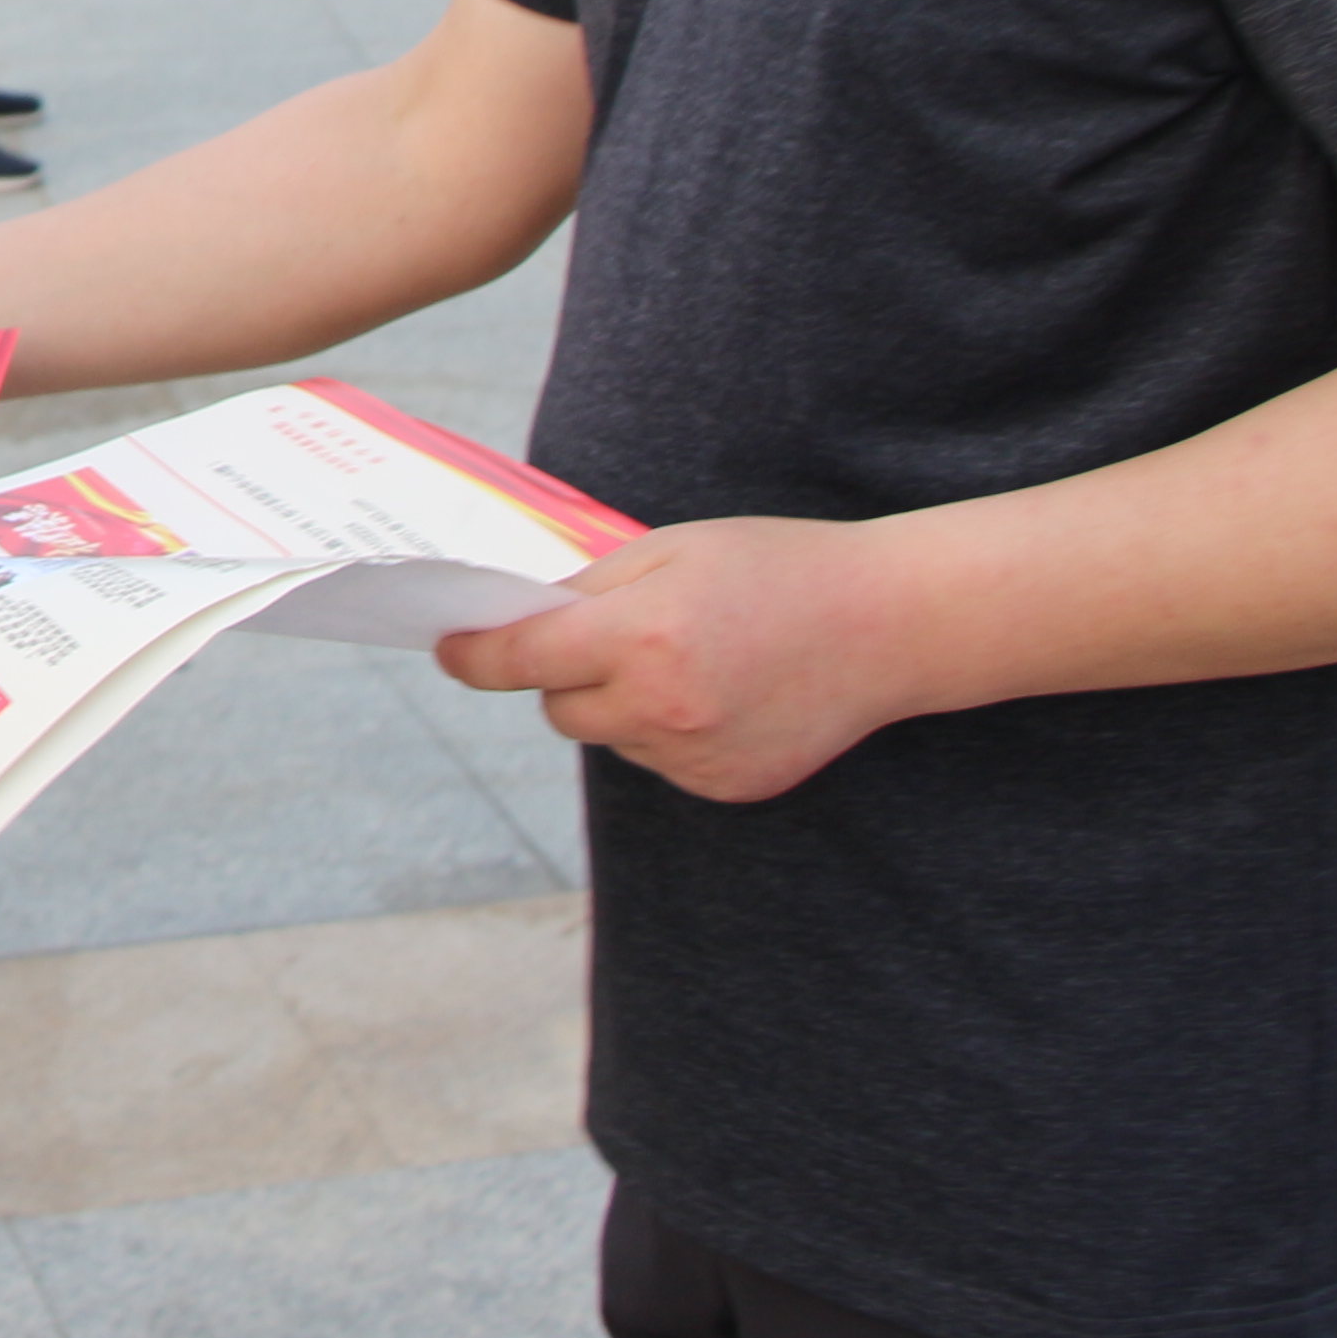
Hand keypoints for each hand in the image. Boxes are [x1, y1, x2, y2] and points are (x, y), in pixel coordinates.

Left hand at [428, 516, 930, 802]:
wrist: (888, 625)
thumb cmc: (777, 568)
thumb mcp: (673, 549)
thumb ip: (591, 588)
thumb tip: (521, 622)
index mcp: (642, 638)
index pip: (520, 661)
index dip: (472, 655)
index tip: (448, 648)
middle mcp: (663, 708)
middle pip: (559, 708)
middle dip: (566, 673)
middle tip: (615, 635)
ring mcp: (697, 758)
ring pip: (610, 738)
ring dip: (621, 705)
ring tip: (691, 659)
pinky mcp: (727, 788)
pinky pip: (660, 762)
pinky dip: (668, 733)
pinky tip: (721, 694)